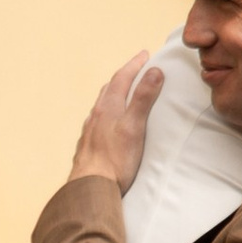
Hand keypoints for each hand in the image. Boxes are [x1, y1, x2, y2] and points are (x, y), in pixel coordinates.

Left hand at [71, 51, 164, 193]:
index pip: (122, 78)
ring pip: (101, 105)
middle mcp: (96, 115)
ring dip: (113, 94)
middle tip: (135, 68)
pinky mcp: (88, 145)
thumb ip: (143, 99)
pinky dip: (106, 113)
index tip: (144, 54)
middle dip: (124, 76)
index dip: (134, 65)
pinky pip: (97, 121)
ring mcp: (90, 130)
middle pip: (109, 88)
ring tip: (122, 91)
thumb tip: (154, 71)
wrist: (90, 188)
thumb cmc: (115, 160)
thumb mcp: (134, 126)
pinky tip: (107, 123)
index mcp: (108, 108)